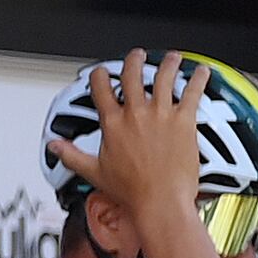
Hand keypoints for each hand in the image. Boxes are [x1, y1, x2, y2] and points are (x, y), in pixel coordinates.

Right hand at [44, 47, 213, 250]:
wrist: (160, 201)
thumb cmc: (131, 191)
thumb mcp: (94, 172)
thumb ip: (71, 155)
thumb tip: (54, 147)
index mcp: (113, 124)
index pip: (101, 89)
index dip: (99, 76)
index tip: (101, 72)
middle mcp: (136, 114)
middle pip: (132, 75)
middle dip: (133, 61)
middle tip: (136, 55)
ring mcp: (161, 114)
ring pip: (164, 77)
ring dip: (168, 63)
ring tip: (171, 57)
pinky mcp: (184, 121)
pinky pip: (192, 92)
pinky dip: (198, 80)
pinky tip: (202, 72)